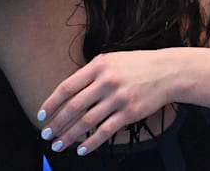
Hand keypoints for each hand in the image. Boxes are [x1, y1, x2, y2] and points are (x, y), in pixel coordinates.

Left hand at [37, 50, 174, 154]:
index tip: (41, 114)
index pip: (67, 87)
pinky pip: (106, 131)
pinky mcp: (130, 113)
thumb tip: (68, 93)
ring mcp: (119, 98)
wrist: (168, 72)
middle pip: (74, 107)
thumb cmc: (137, 65)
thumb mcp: (111, 60)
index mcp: (98, 66)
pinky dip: (92, 143)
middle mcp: (106, 82)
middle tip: (46, 134)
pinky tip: (82, 150)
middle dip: (57, 123)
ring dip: (70, 136)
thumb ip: (90, 73)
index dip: (52, 103)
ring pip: (87, 121)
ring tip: (59, 145)